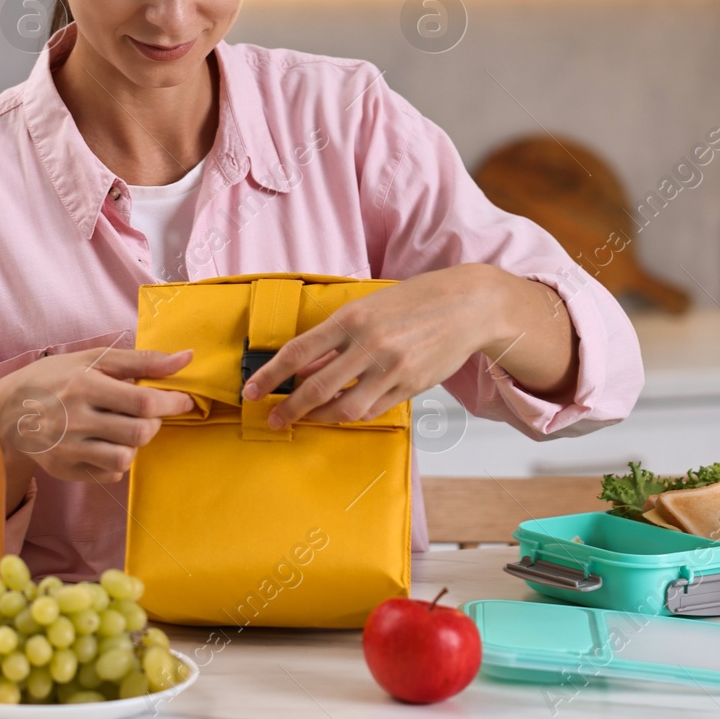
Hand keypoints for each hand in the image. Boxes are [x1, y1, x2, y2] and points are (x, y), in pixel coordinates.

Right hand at [0, 348, 194, 495]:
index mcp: (83, 385)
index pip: (142, 403)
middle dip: (154, 423)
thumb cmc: (57, 378)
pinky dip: (117, 461)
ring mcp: (68, 449)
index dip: (172, 403)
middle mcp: (74, 420)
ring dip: (135, 444)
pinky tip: (107, 443)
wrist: (8, 411)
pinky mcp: (65, 470)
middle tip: (147, 414)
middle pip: (139, 434)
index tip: (183, 400)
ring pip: (126, 458)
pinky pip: (110, 474)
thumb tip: (186, 358)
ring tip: (125, 429)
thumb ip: (142, 360)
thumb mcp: (94, 359)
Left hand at [241, 266, 508, 429]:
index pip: (299, 352)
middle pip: (316, 387)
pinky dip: (353, 414)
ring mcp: (392, 368)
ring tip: (308, 418)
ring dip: (320, 417)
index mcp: (352, 318)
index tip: (252, 391)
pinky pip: (373, 410)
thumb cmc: (414, 300)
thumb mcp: (368, 308)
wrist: (467, 304)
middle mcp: (369, 344)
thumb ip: (336, 339)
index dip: (270, 375)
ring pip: (344, 408)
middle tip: (274, 418)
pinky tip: (343, 411)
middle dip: (289, 408)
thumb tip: (302, 369)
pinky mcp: (411, 386)